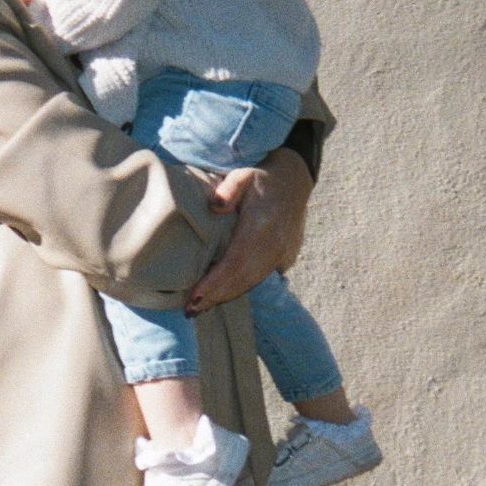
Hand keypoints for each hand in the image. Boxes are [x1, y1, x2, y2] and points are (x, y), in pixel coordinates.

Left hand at [187, 147, 313, 313]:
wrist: (295, 182)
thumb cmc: (262, 178)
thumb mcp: (244, 175)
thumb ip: (229, 188)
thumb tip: (215, 205)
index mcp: (261, 226)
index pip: (235, 263)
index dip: (214, 283)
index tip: (194, 298)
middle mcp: (274, 245)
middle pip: (241, 279)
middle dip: (215, 297)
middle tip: (190, 311)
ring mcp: (282, 254)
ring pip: (252, 282)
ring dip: (226, 297)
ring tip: (201, 308)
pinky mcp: (286, 259)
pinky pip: (261, 278)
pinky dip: (241, 288)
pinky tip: (222, 296)